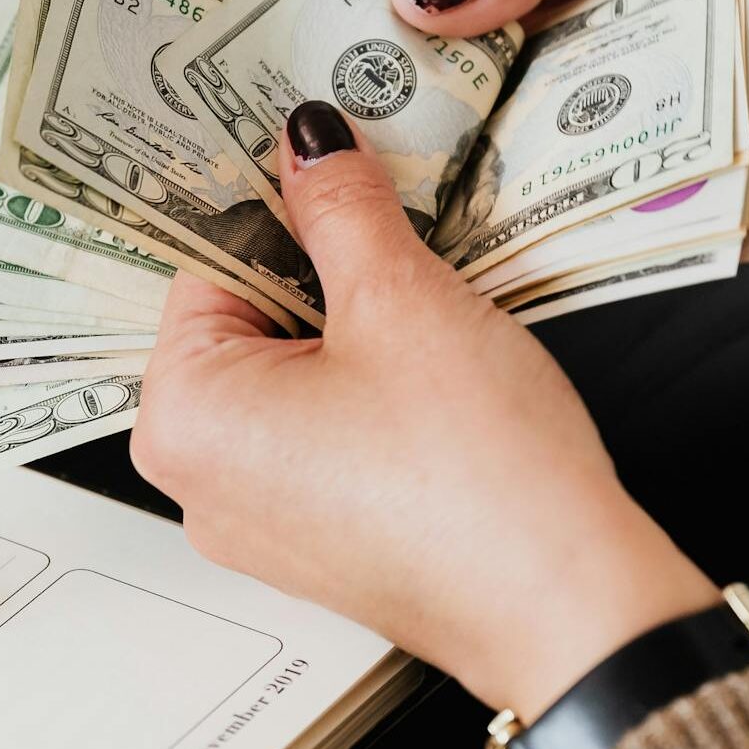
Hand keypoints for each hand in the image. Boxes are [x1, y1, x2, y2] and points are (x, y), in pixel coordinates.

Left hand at [131, 101, 720, 719]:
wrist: (566, 603)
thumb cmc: (475, 476)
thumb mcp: (401, 300)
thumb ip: (341, 207)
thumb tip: (309, 144)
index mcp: (182, 416)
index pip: (203, 261)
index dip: (274, 201)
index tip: (322, 159)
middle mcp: (201, 479)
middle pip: (245, 318)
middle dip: (318, 264)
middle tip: (390, 220)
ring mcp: (261, 518)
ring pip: (293, 373)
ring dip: (354, 323)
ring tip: (425, 302)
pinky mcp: (324, 538)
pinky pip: (325, 430)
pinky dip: (371, 386)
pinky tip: (435, 369)